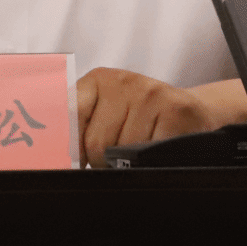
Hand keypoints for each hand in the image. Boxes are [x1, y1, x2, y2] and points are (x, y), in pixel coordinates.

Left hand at [75, 67, 221, 167]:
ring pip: (123, 151)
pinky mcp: (176, 109)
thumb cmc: (139, 117)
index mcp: (97, 80)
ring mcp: (150, 93)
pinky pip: (151, 152)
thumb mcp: (106, 112)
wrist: (191, 110)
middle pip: (95, 143)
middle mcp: (122, 81)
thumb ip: (79, 127)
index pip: (68, 115)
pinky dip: (152, 160)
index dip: (67, 147)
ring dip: (129, 163)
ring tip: (138, 151)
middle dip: (102, 161)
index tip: (68, 165)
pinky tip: (158, 149)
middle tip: (115, 157)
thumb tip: (55, 159)